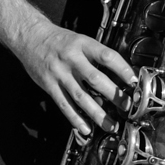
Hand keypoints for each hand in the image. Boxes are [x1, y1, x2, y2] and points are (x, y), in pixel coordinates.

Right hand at [14, 21, 135, 136]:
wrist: (29, 37)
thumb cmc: (58, 40)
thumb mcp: (79, 40)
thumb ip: (95, 57)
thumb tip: (116, 77)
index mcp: (82, 44)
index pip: (106, 56)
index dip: (122, 69)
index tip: (134, 81)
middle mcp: (71, 59)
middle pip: (95, 79)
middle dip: (114, 95)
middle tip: (127, 106)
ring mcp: (59, 73)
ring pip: (81, 96)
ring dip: (97, 113)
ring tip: (110, 125)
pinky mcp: (49, 85)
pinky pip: (64, 104)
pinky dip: (75, 118)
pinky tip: (85, 127)